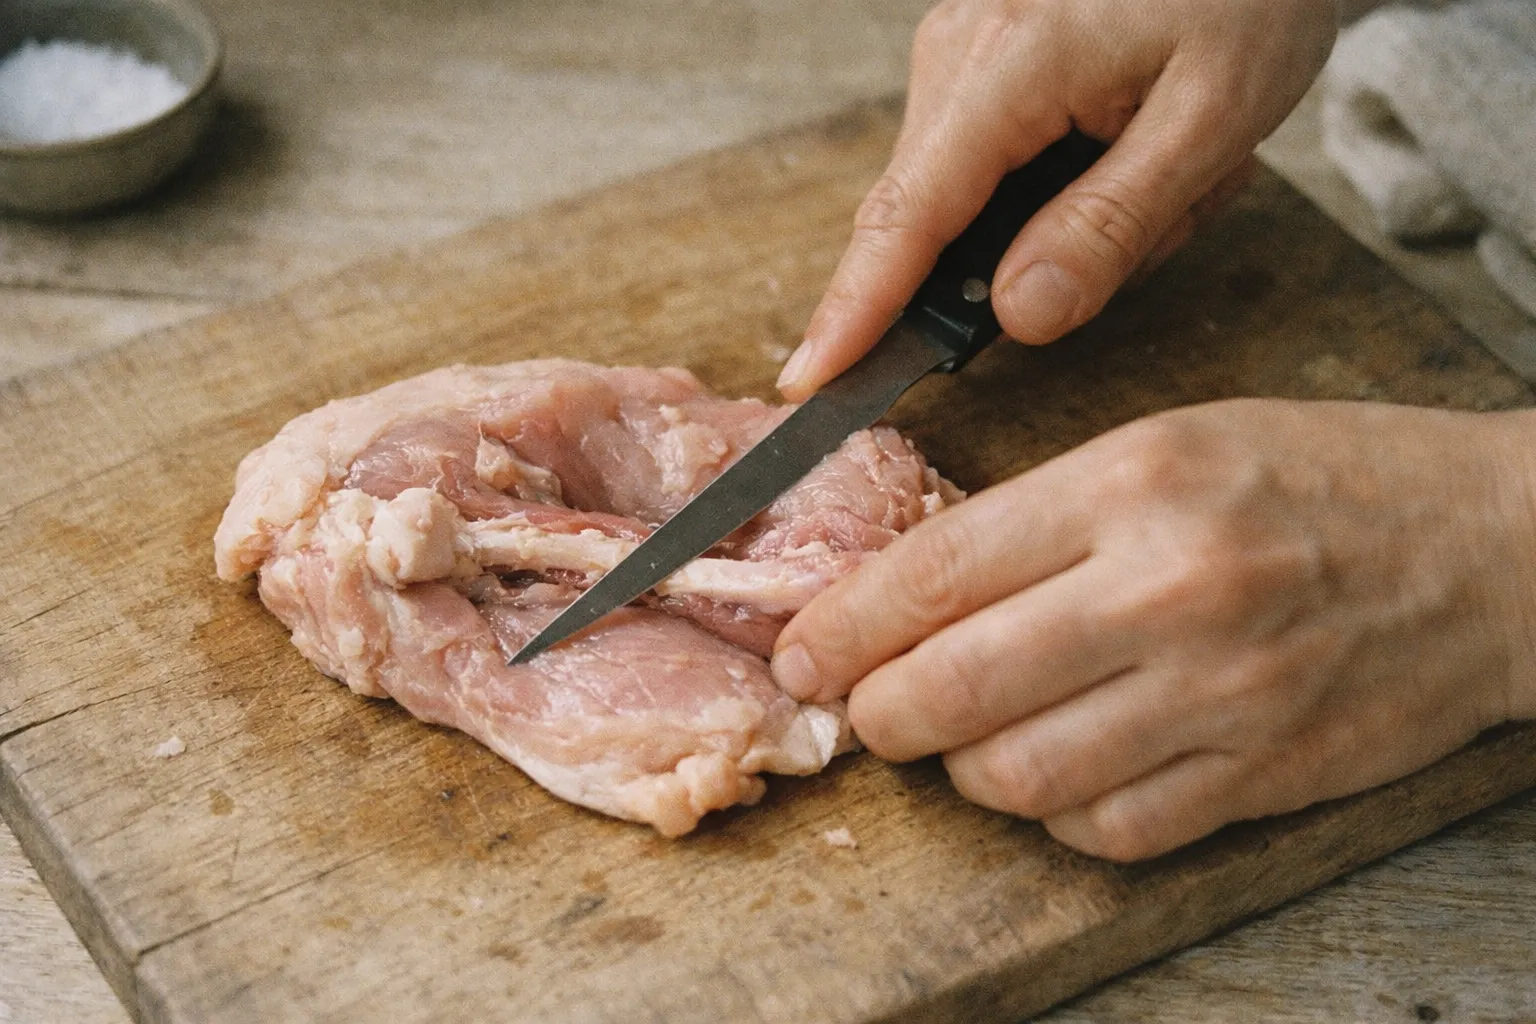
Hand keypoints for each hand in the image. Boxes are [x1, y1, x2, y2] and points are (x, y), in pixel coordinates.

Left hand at [771, 401, 1535, 859]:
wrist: (1490, 550)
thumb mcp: (1169, 444)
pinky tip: (1056, 771)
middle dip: (879, 711)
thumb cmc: (1320, 479)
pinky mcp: (1260, 775)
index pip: (937, 568)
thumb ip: (1038, 516)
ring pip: (1020, 777)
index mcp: (1132, 485)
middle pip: (956, 687)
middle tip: (865, 707)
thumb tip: (908, 588)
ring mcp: (1219, 695)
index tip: (805, 649)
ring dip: (962, 769)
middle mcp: (1169, 592)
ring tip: (963, 736)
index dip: (844, 623)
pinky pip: (1108, 829)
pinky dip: (1054, 813)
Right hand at [777, 0, 1335, 400]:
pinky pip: (993, 165)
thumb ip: (1108, 229)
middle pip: (939, 224)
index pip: (907, 220)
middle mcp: (957, 54)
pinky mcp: (981, 60)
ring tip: (1173, 170)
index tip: (812, 381)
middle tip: (1171, 213)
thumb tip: (1017, 316)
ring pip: (971, 202)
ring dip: (1069, 218)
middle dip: (1040, 258)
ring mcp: (962, 52)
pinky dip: (1064, 184)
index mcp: (1005, 67)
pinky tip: (1138, 146)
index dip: (856, 312)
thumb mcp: (1210, 120)